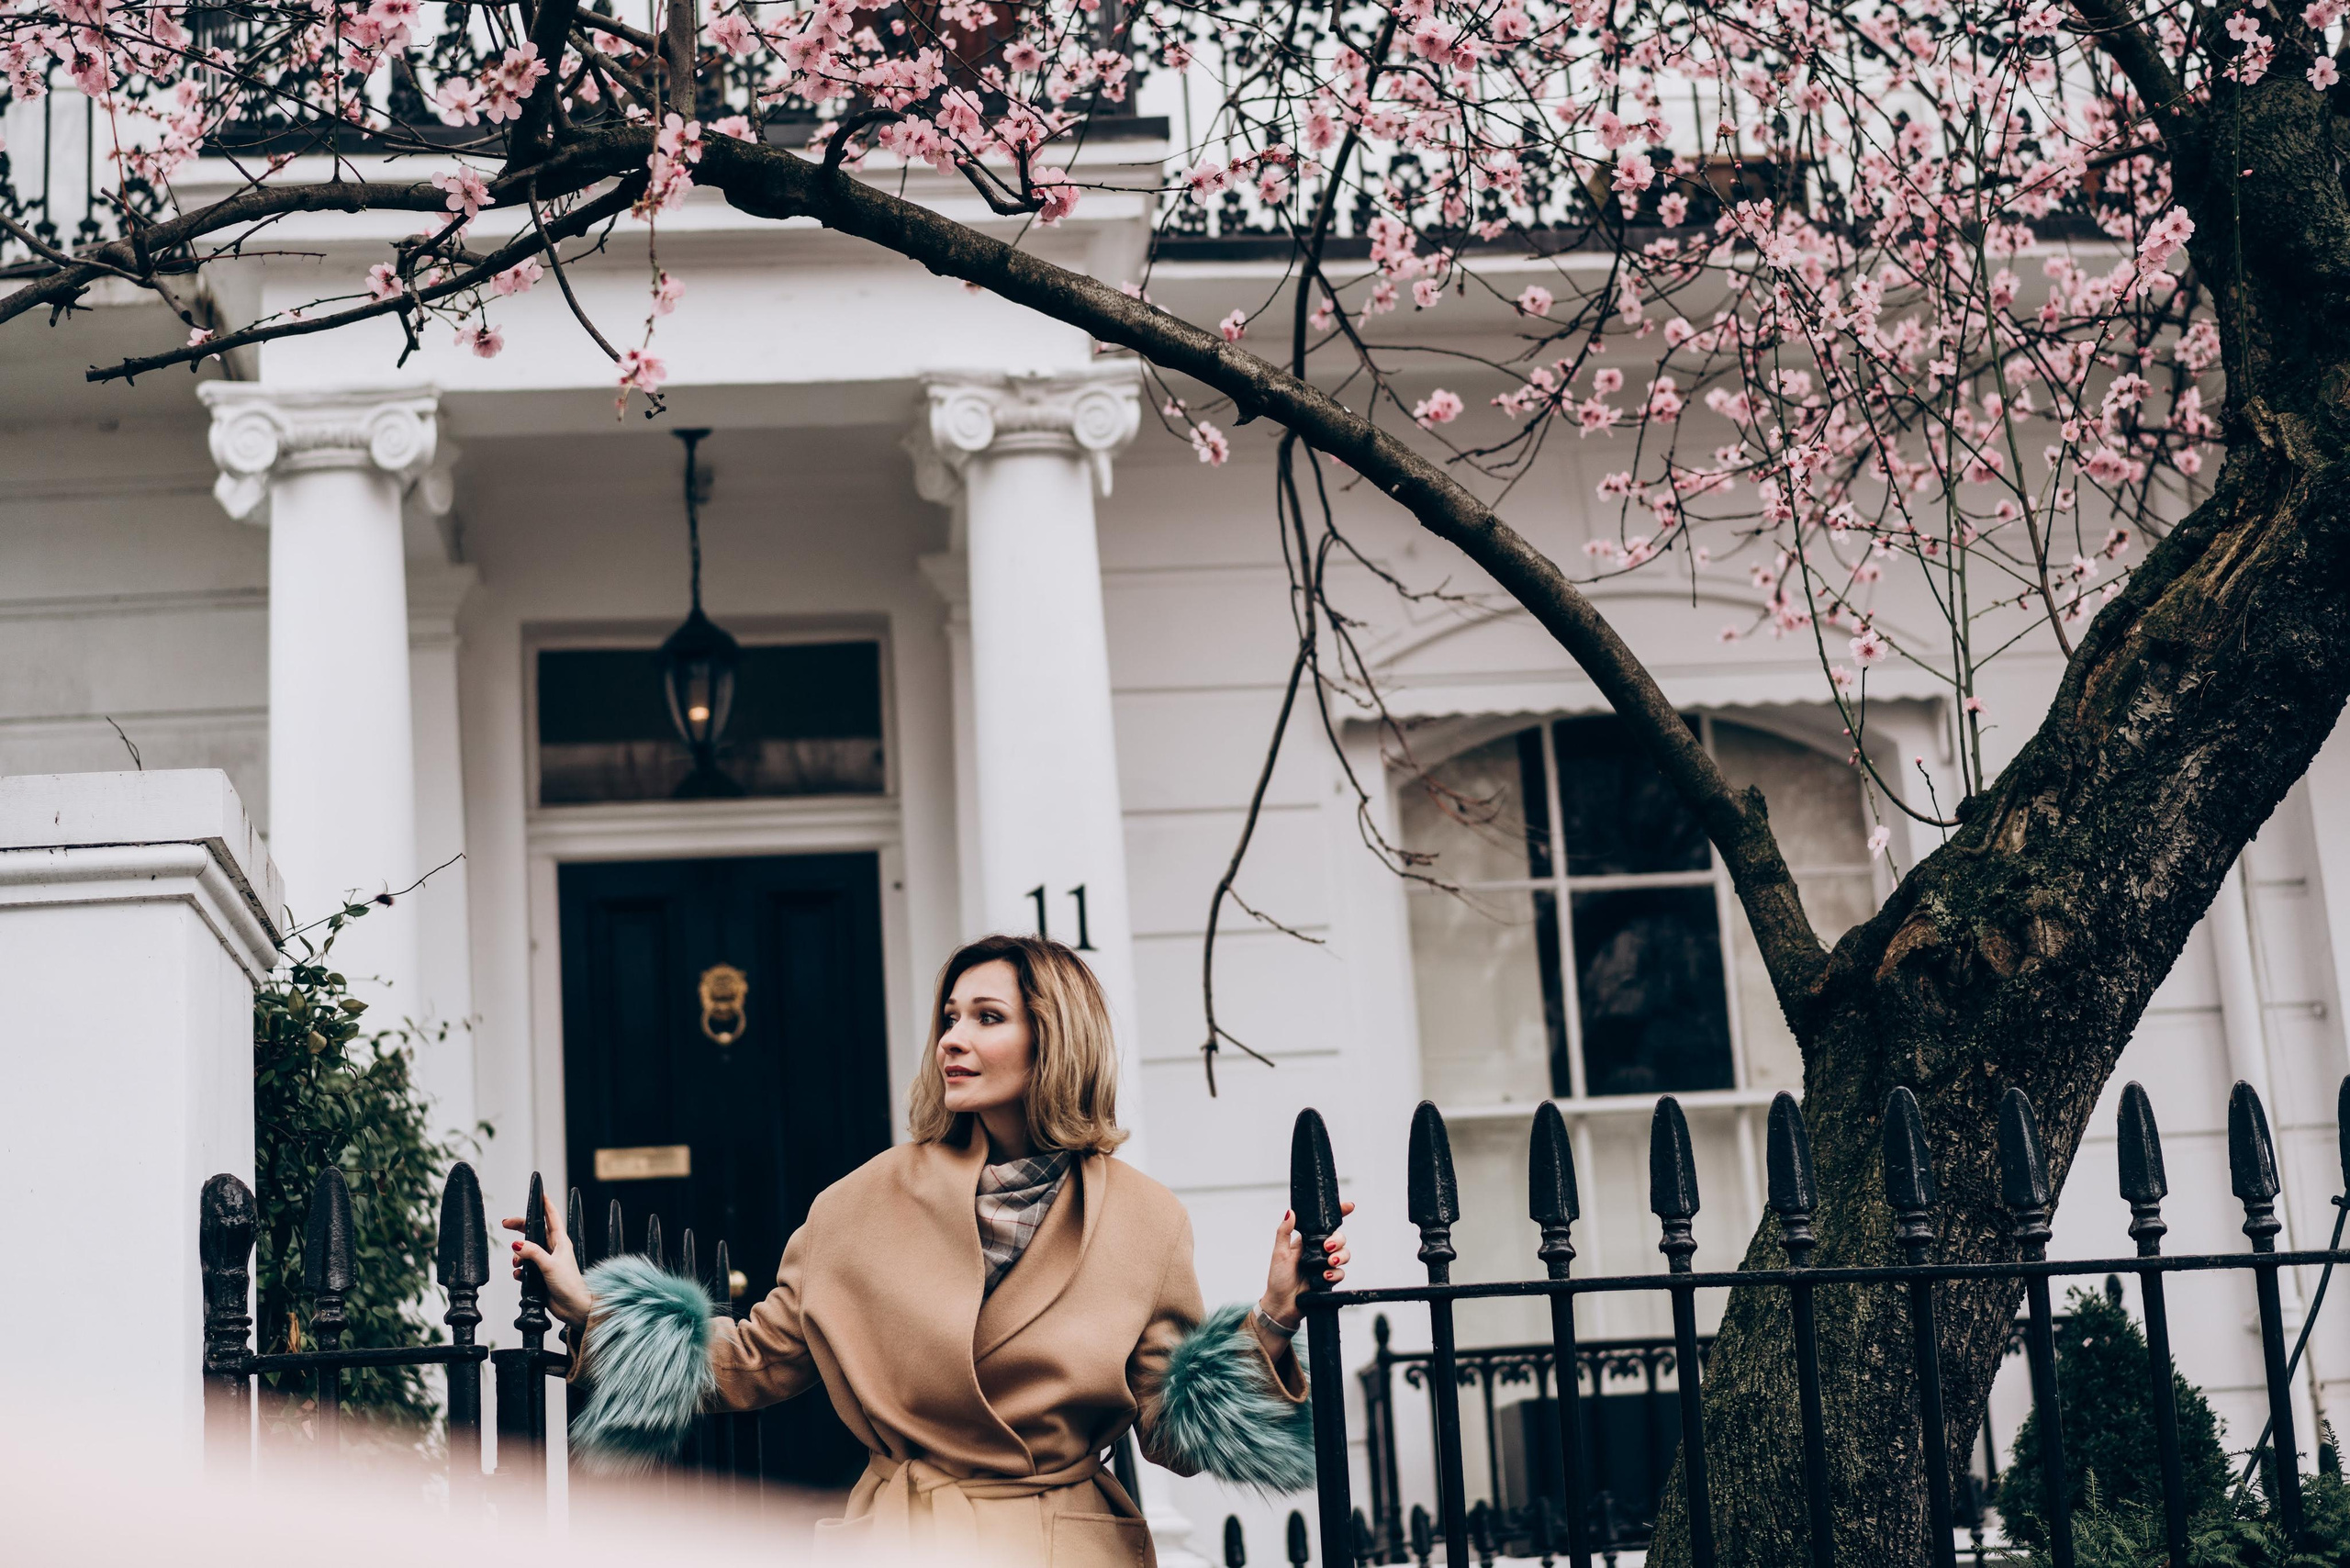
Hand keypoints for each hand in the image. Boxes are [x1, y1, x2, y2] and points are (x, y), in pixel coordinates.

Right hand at [502, 1187, 593, 1330]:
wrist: (573, 1307)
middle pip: (534, 1232)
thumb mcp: (550, 1265)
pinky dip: (519, 1270)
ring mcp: (547, 1262)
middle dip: (520, 1228)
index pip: (552, 1217)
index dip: (545, 1205)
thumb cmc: (569, 1285)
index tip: (539, 1193)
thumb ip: (533, 1253)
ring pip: (526, 1251)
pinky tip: (519, 1276)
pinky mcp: (541, 1275)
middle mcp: (553, 1249)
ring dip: (518, 1256)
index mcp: (560, 1242)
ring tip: (518, 1263)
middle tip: (506, 1224)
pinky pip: (525, 1268)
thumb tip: (517, 1244)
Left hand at [1259, 1201, 1354, 1331]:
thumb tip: (1290, 1212)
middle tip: (1327, 1247)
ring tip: (1329, 1262)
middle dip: (1338, 1240)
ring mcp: (1325, 1265)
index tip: (1349, 1207)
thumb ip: (1284, 1232)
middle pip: (1339, 1238)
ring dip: (1340, 1256)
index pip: (1325, 1224)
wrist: (1282, 1304)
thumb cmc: (1278, 1278)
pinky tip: (1325, 1277)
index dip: (1339, 1214)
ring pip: (1344, 1254)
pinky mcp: (1328, 1279)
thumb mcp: (1278, 1253)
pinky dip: (1335, 1273)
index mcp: (1307, 1241)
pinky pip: (1340, 1273)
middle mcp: (1318, 1251)